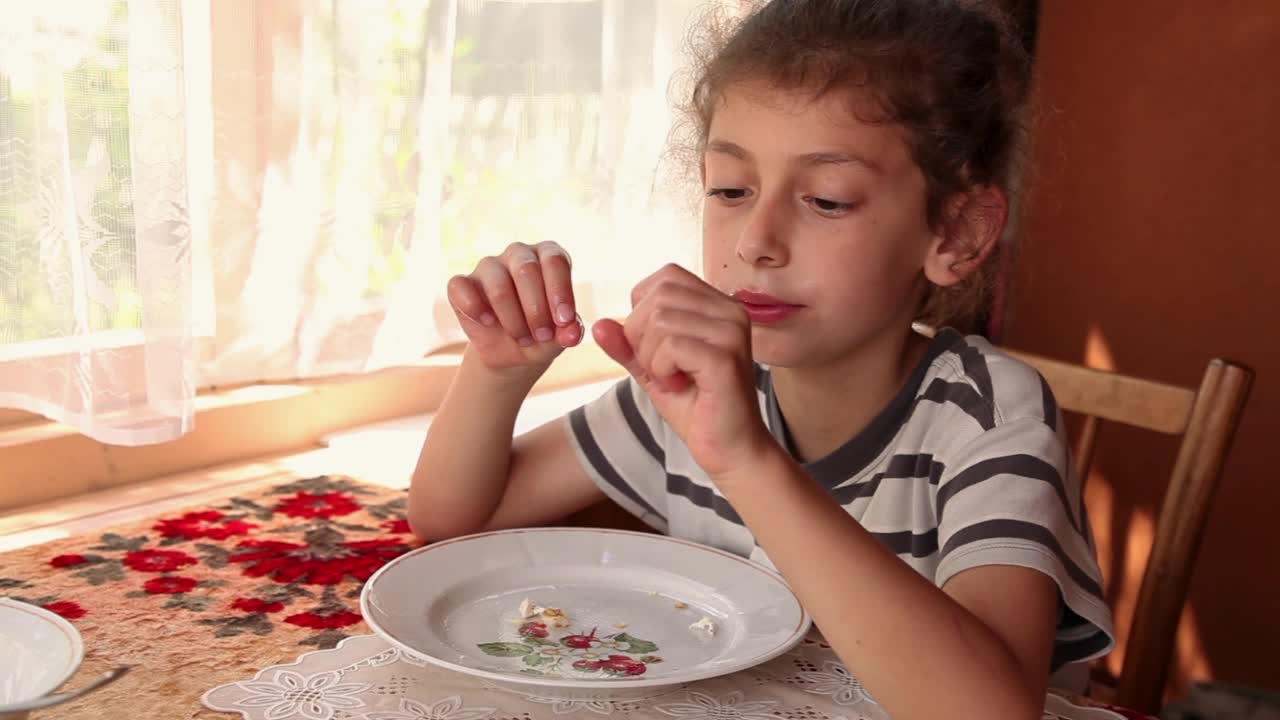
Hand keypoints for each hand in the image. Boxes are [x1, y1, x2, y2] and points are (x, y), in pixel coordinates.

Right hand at [447, 242, 583, 376]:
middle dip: (536, 310)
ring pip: (498, 284)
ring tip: (522, 338)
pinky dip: (476, 310)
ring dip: (512, 318)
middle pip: (527, 270)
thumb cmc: (542, 336)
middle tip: (542, 336)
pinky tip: (488, 323)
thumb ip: (569, 333)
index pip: (555, 261)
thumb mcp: (560, 338)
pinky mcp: (461, 283)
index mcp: (548, 257)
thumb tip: (573, 333)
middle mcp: (519, 254)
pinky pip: (461, 287)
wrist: (511, 354)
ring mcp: (489, 266)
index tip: (563, 321)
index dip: (560, 291)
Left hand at [593, 264, 775, 477]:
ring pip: (661, 320)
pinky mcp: (725, 358)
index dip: (642, 310)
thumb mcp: (652, 369)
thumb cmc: (696, 407)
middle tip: (658, 368)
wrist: (730, 450)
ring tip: (672, 379)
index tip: (655, 348)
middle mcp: (730, 311)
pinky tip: (678, 386)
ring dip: (650, 357)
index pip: (666, 276)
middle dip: (640, 334)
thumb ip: (627, 345)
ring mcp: (732, 332)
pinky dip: (661, 370)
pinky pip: (671, 346)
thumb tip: (598, 325)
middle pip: (659, 295)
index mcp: (718, 305)